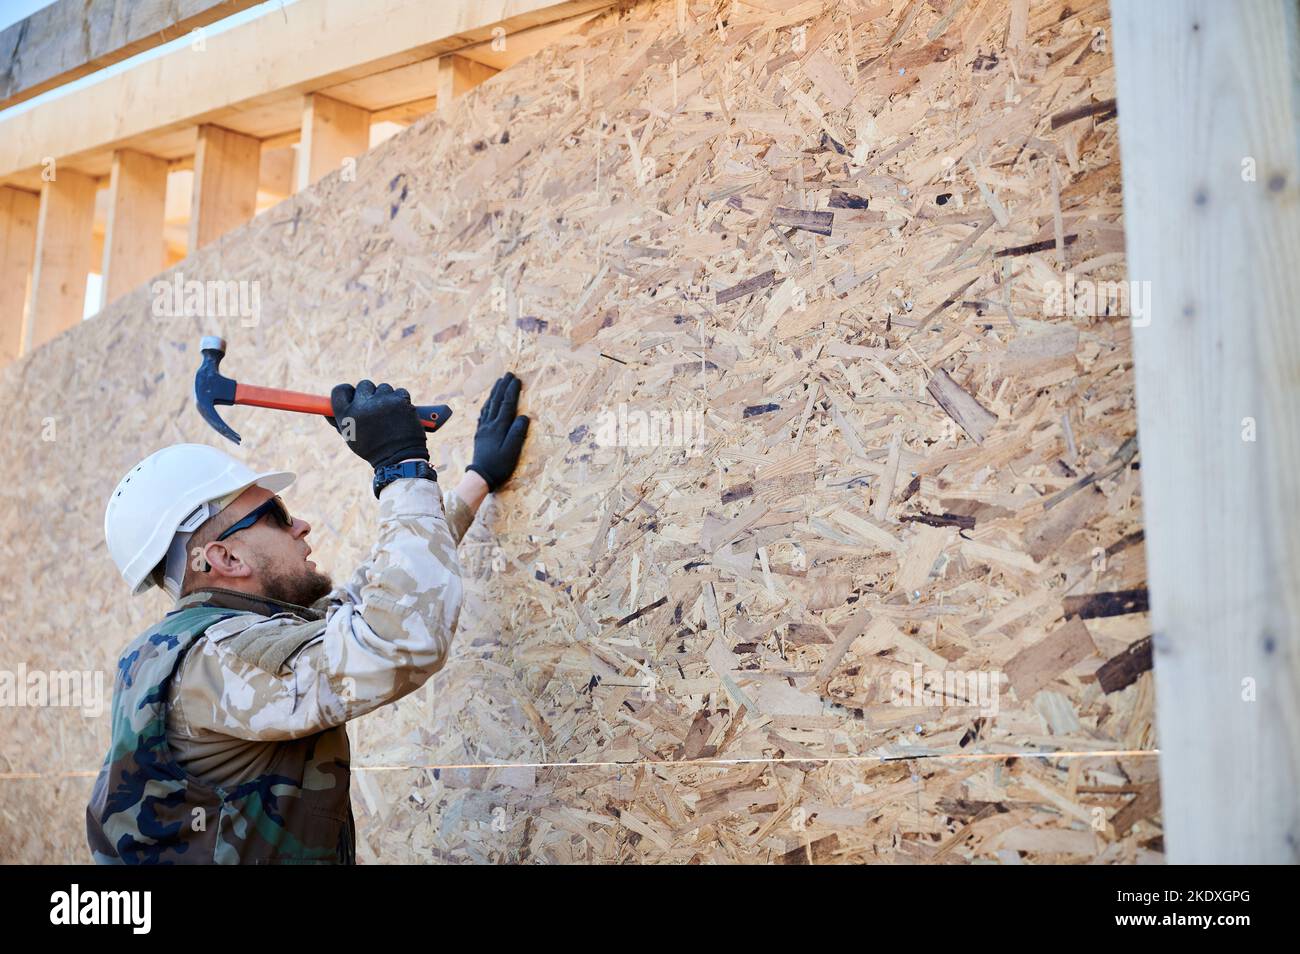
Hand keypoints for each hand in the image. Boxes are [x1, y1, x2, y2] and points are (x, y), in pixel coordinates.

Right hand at [329, 379, 429, 469]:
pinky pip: (399, 392)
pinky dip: (401, 400)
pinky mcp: (400, 400)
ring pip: (383, 388)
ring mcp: (382, 401)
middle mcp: (362, 405)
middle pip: (364, 384)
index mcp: (347, 414)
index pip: (340, 390)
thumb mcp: (351, 437)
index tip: (354, 394)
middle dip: (370, 393)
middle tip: (376, 407)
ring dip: (387, 397)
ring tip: (390, 415)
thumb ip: (339, 421)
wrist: (399, 458)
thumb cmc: (373, 449)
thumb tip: (326, 411)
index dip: (348, 391)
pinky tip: (401, 414)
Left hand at [466, 372, 528, 490]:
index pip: (507, 405)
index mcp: (499, 428)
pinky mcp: (479, 434)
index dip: (512, 391)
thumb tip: (524, 416)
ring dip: (494, 393)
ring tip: (498, 383)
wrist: (480, 477)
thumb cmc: (499, 466)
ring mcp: (483, 429)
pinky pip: (483, 414)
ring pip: (488, 406)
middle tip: (508, 374)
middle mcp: (489, 425)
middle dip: (503, 387)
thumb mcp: (512, 451)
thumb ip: (517, 433)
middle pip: (497, 402)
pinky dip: (487, 405)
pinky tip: (488, 403)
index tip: (516, 379)